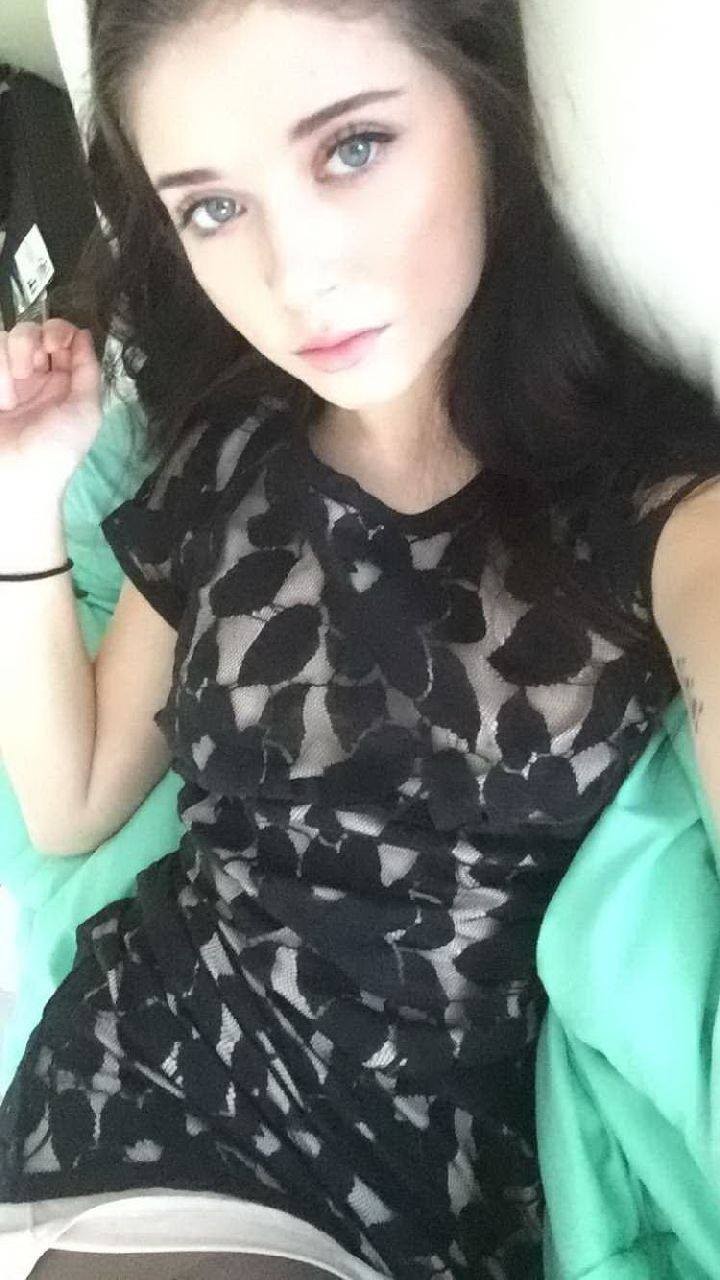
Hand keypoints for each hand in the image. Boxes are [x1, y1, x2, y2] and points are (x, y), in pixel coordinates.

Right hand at [0, 319, 102, 494]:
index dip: (58, 331)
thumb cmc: (56, 450)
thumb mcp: (86, 411)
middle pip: (29, 331)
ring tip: (10, 395)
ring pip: (3, 340)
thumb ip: (88, 371)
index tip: (56, 345)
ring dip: (8, 359)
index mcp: (62, 383)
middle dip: (30, 341)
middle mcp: (33, 377)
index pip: (60, 338)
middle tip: (30, 369)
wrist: (17, 479)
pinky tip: (1, 399)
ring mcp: (4, 382)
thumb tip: (84, 334)